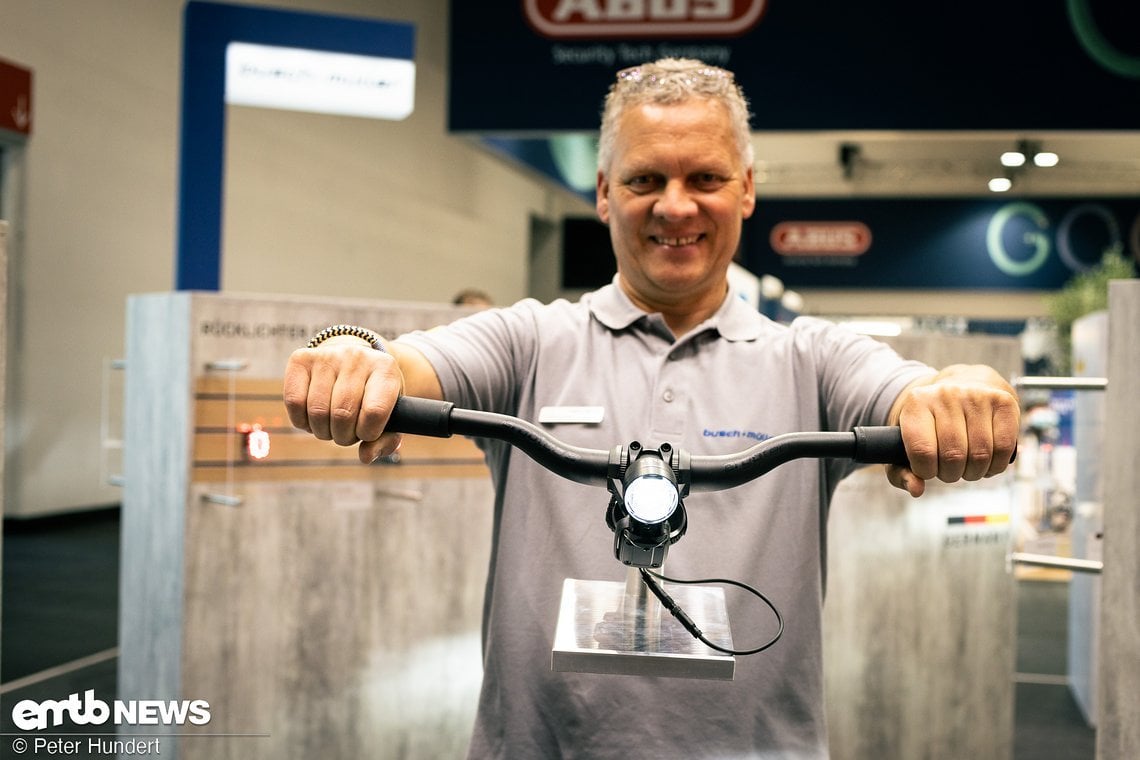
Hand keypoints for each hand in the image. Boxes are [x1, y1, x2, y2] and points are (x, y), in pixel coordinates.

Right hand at [283, 336, 403, 463]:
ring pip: (317, 411)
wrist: (355, 363)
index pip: (375, 411)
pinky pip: (294, 401)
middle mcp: (357, 357)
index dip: (368, 433)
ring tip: (331, 426)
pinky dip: (301, 421)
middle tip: (346, 433)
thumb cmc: (373, 395)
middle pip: (342, 414)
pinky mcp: (301, 359)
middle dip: (344, 436)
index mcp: (385, 369)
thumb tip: (364, 456)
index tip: (367, 433)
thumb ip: (386, 440)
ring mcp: (328, 355)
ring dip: (323, 431)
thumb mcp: (390, 415)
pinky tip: (312, 419)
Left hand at [886, 364, 1019, 497]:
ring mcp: (977, 395)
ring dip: (974, 472)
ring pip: (980, 455)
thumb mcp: (907, 442)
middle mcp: (946, 394)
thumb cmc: (933, 422)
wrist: (964, 385)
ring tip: (966, 466)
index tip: (928, 469)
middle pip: (953, 456)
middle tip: (949, 469)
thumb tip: (916, 490)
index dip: (926, 471)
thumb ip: (901, 471)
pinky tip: (986, 463)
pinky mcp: (1004, 401)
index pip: (922, 451)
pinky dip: (995, 465)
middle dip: (951, 474)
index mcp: (916, 403)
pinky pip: (1004, 447)